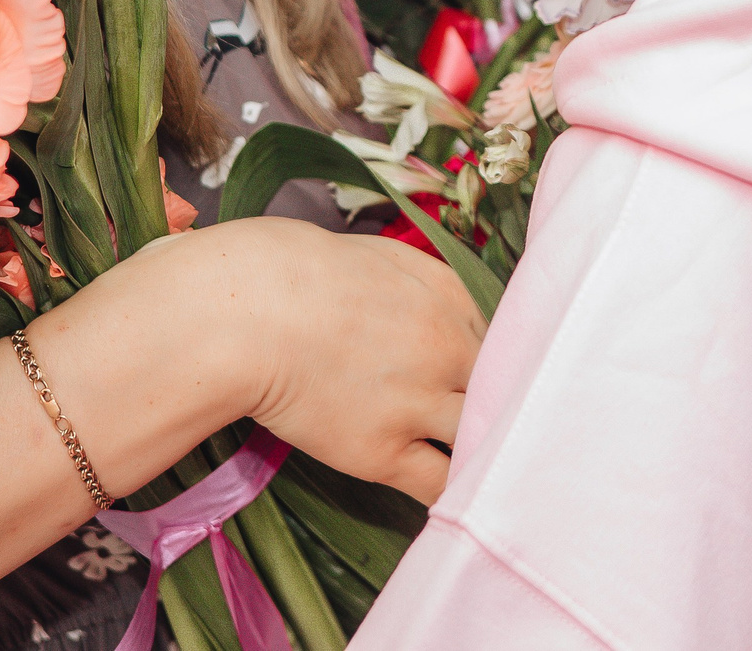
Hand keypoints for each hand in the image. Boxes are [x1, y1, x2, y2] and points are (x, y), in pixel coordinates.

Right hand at [188, 216, 484, 502]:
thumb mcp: (378, 257)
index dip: (496, 363)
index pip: (505, 339)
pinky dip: (451, 491)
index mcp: (450, 295)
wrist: (245, 312)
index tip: (483, 379)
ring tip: (478, 463)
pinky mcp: (382, 451)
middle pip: (505, 387)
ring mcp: (419, 401)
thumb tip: (431, 305)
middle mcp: (448, 347)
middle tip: (495, 424)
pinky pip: (439, 485)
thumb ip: (420, 284)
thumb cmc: (292, 273)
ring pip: (482, 437)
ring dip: (482, 449)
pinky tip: (452, 495)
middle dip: (502, 404)